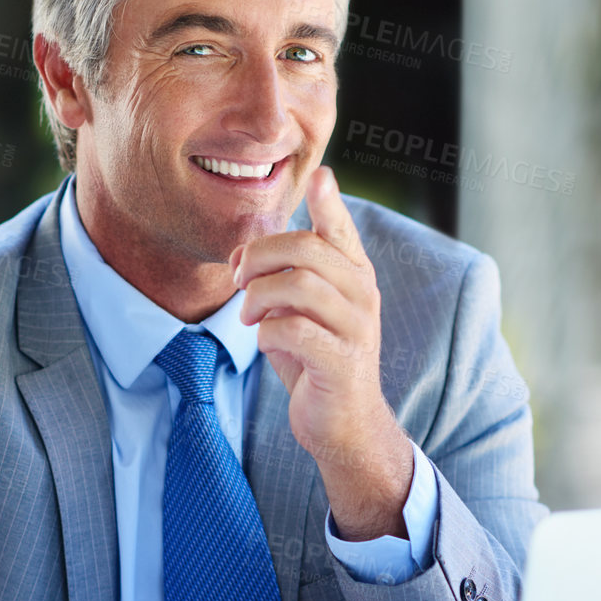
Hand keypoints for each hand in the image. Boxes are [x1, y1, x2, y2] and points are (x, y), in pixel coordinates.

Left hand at [231, 167, 413, 538]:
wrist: (343, 424)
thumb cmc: (316, 358)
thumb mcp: (301, 310)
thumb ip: (280, 275)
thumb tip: (242, 250)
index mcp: (353, 274)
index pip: (341, 228)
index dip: (329, 201)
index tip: (318, 176)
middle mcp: (363, 294)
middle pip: (306, 249)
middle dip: (259, 257)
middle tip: (238, 279)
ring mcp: (357, 328)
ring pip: (300, 285)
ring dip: (259, 297)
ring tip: (248, 316)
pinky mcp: (342, 362)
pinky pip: (294, 330)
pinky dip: (266, 333)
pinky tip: (264, 342)